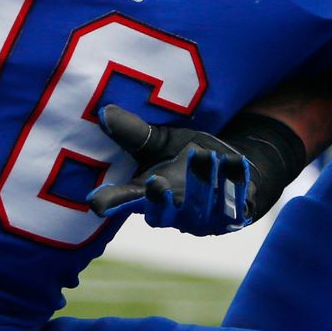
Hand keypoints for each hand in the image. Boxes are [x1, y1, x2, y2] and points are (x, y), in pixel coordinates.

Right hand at [85, 105, 252, 235]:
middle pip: (163, 215)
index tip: (96, 202)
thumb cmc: (185, 160)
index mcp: (149, 198)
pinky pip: (235, 202)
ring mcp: (204, 219)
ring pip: (201, 210)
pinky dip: (234, 182)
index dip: (112, 203)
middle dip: (159, 202)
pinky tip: (234, 162)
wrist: (230, 172)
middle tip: (155, 183)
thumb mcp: (160, 143)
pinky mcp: (233, 214)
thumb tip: (105, 111)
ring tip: (203, 156)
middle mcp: (174, 214)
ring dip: (201, 186)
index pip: (125, 202)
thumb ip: (135, 133)